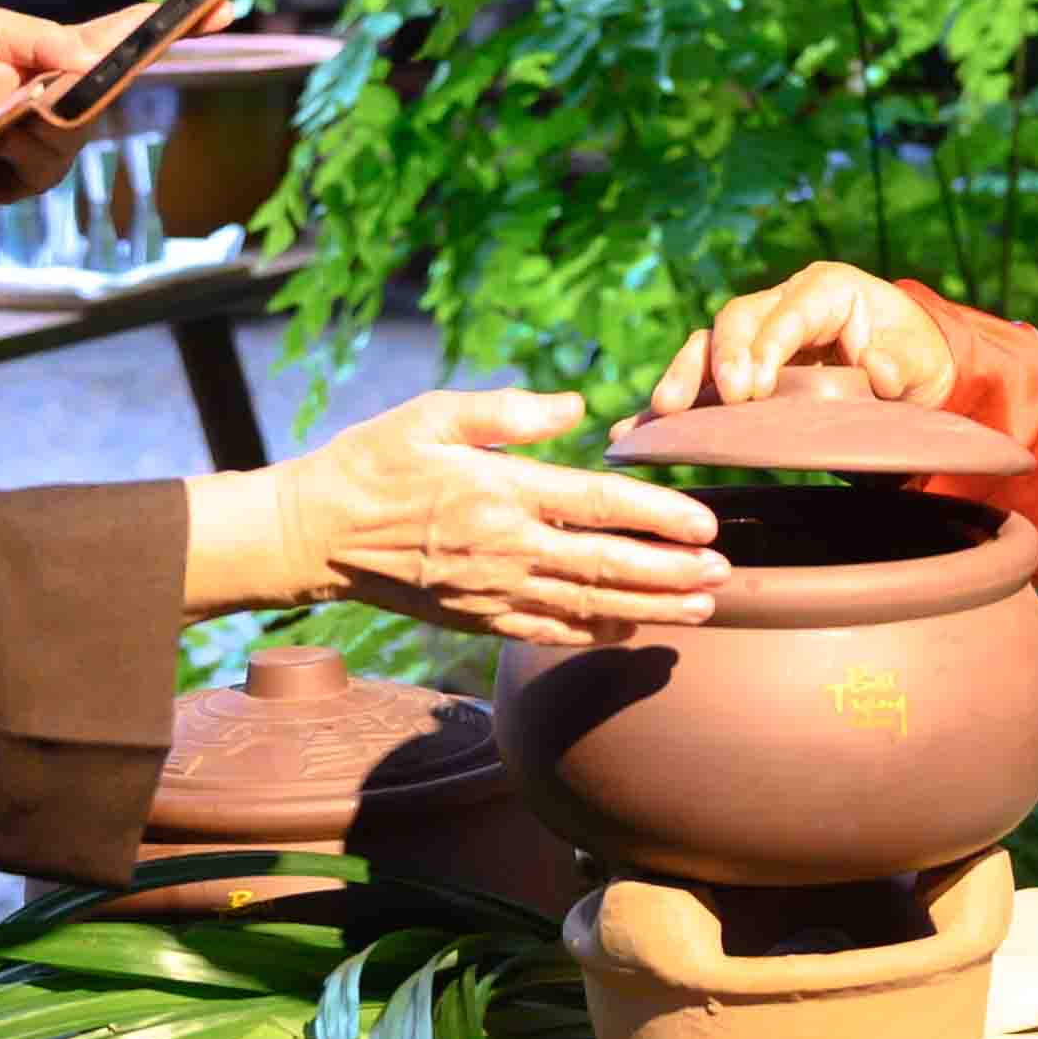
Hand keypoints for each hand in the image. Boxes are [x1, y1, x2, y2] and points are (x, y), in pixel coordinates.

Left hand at [0, 0, 224, 279]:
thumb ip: (42, 38)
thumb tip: (93, 55)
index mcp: (54, 53)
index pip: (125, 35)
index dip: (174, 21)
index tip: (217, 2)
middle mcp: (64, 96)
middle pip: (121, 76)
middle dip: (134, 59)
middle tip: (137, 45)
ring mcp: (55, 140)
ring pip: (86, 118)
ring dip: (53, 106)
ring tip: (11, 105)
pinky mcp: (36, 175)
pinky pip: (54, 154)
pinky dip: (28, 140)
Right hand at [190, 389, 728, 646]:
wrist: (313, 533)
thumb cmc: (373, 461)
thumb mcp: (433, 414)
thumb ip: (509, 412)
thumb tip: (578, 406)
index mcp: (501, 491)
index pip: (599, 506)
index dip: (659, 516)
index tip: (705, 523)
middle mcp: (505, 548)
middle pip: (608, 566)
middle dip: (673, 573)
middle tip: (724, 574)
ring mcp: (492, 590)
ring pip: (588, 605)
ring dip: (650, 608)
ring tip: (701, 608)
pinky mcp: (476, 617)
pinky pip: (546, 630)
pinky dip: (594, 632)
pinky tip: (631, 630)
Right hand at [647, 260, 953, 412]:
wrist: (909, 376)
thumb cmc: (915, 359)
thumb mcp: (922, 361)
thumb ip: (903, 364)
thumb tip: (881, 370)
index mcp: (826, 290)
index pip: (787, 311)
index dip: (766, 345)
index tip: (754, 387)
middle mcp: (782, 304)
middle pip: (736, 319)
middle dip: (722, 358)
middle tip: (724, 399)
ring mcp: (756, 337)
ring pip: (708, 345)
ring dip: (685, 377)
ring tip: (662, 412)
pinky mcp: (742, 373)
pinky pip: (701, 382)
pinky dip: (672, 403)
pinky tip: (634, 430)